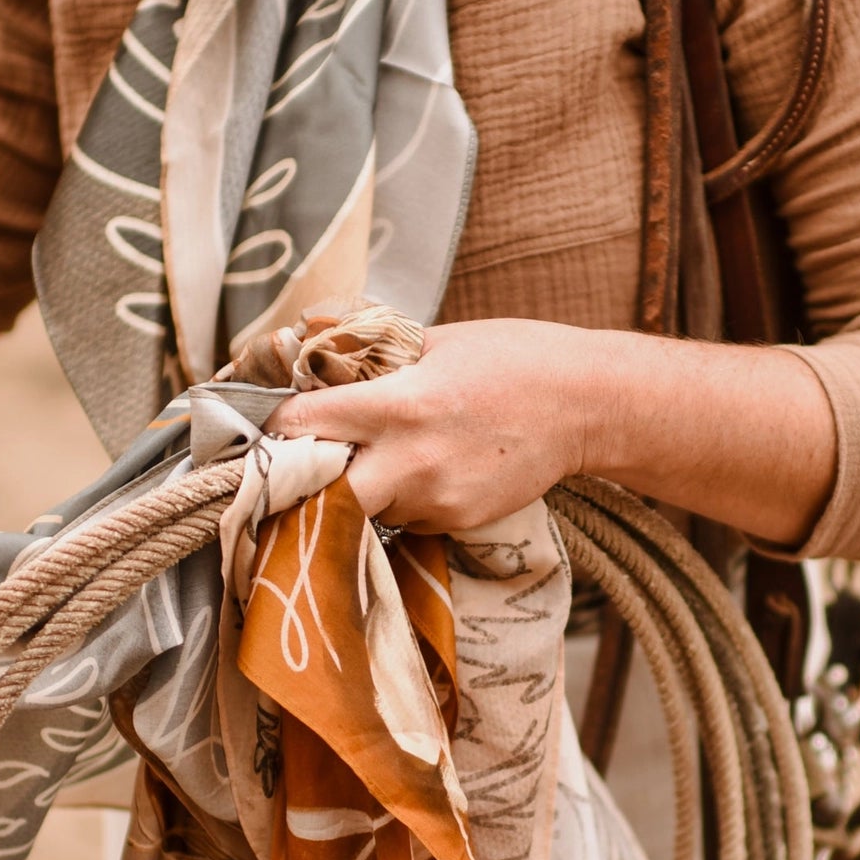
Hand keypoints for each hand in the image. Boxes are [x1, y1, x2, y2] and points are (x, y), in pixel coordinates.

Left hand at [270, 320, 592, 532]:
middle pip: (320, 493)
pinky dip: (400, 500)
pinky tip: (429, 469)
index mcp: (399, 403)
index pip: (303, 424)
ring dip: (356, 490)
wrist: (588, 405)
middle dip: (308, 478)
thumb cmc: (514, 359)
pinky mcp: (458, 521)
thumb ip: (370, 349)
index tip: (271, 424)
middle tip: (307, 460)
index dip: (276, 425)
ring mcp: (436, 498)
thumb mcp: (436, 338)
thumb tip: (312, 338)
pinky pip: (404, 519)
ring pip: (362, 509)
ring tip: (382, 456)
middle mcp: (412, 460)